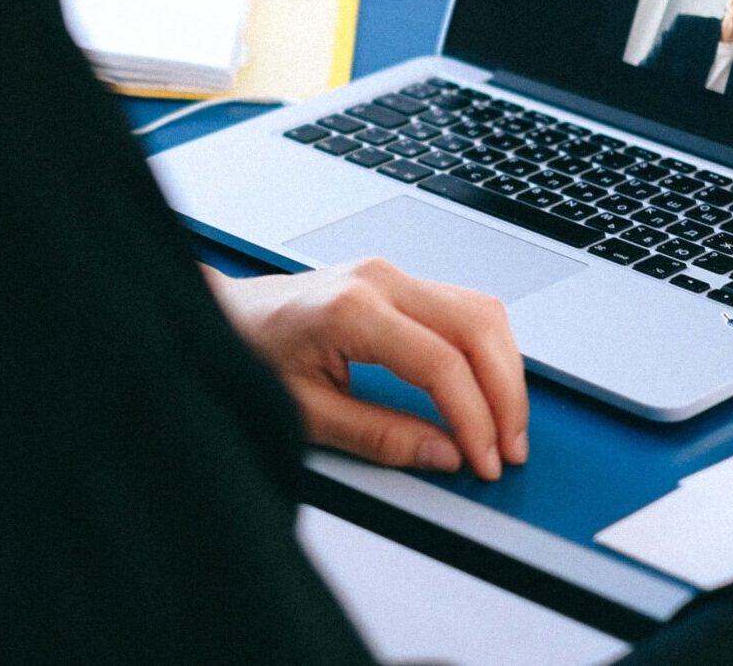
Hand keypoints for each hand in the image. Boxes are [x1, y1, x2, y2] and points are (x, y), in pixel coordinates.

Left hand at [204, 258, 527, 480]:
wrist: (224, 315)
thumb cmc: (251, 354)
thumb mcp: (307, 411)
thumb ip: (380, 436)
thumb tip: (444, 454)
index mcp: (352, 309)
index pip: (441, 363)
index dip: (474, 418)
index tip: (485, 459)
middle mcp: (379, 280)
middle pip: (477, 328)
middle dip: (505, 394)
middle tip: (509, 449)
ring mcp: (390, 273)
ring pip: (480, 311)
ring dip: (504, 369)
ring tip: (505, 426)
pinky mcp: (395, 280)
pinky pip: (463, 306)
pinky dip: (486, 349)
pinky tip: (486, 388)